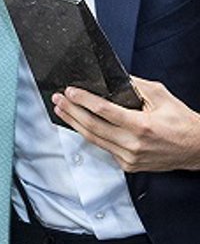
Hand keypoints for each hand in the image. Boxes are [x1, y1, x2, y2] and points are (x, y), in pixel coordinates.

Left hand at [52, 77, 199, 171]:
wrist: (196, 149)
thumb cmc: (181, 122)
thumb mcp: (161, 96)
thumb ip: (135, 86)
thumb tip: (113, 79)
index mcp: (142, 126)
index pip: (103, 111)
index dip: (83, 100)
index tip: (70, 91)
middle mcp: (133, 144)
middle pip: (92, 126)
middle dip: (71, 111)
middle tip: (58, 100)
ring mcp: (129, 157)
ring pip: (94, 139)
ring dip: (74, 123)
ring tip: (61, 110)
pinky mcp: (128, 165)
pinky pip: (104, 147)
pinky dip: (90, 135)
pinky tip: (80, 124)